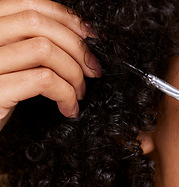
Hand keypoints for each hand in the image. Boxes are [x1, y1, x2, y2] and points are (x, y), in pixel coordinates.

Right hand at [0, 0, 100, 128]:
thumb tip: (81, 34)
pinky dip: (66, 94)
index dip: (66, 18)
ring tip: (79, 92)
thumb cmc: (2, 95)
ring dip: (73, 72)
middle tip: (93, 69)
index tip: (90, 35)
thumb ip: (33, 43)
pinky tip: (68, 107)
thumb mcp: (15, 62)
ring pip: (43, 49)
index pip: (30, 4)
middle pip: (38, 23)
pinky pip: (43, 80)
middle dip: (75, 46)